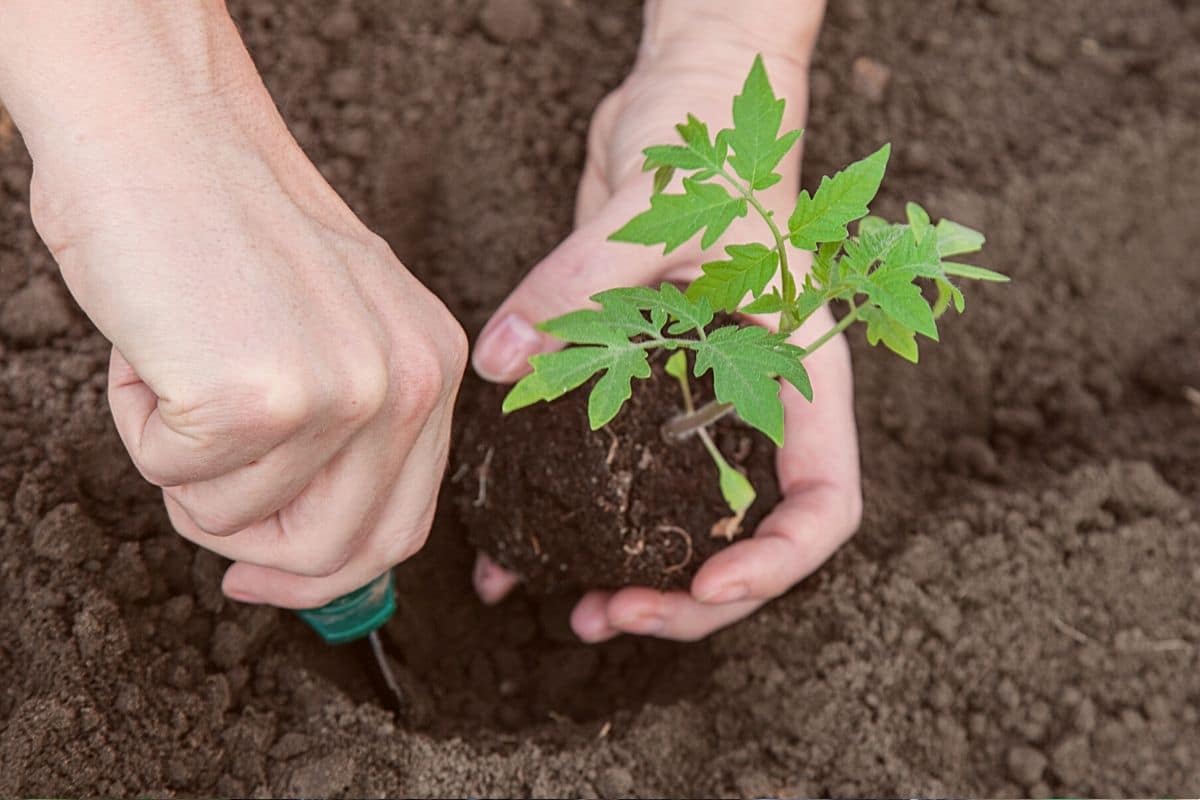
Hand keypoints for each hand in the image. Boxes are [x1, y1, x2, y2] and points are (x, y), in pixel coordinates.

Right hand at [4, 4, 466, 607]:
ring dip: (183, 465)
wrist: (158, 131)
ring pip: (238, 522)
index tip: (258, 575)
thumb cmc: (225, 229)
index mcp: (434, 365)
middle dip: (245, 543)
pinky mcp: (262, 397)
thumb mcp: (331, 330)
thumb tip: (315, 555)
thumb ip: (349, 436)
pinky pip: (178, 480)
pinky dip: (142, 426)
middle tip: (193, 472)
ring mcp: (344, 390)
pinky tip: (156, 346)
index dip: (325, 573)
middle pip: (335, 553)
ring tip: (180, 366)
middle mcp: (410, 381)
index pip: (402, 527)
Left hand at [471, 38, 860, 640]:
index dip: (777, 562)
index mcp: (798, 372)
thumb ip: (586, 281)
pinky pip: (611, 461)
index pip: (823, 501)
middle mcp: (753, 397)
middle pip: (747, 532)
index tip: (707, 586)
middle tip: (612, 612)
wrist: (689, 96)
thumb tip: (506, 362)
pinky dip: (569, 508)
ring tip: (573, 612)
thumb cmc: (717, 142)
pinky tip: (515, 544)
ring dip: (632, 572)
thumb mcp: (660, 209)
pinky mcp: (638, 374)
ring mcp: (694, 392)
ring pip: (676, 513)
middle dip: (689, 593)